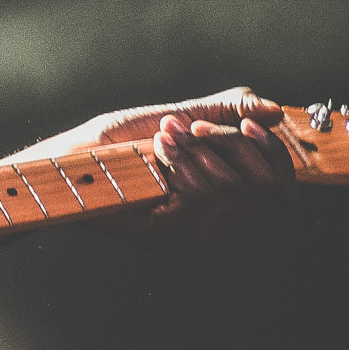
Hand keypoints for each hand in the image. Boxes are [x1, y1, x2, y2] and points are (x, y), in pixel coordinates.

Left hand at [36, 86, 291, 217]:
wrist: (70, 158)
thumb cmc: (117, 142)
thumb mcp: (180, 116)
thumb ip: (226, 112)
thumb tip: (275, 111)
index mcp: (223, 199)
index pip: (278, 187)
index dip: (273, 153)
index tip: (250, 123)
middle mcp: (213, 224)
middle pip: (261, 186)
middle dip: (229, 143)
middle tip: (190, 127)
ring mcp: (190, 236)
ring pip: (229, 189)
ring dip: (195, 150)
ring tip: (163, 138)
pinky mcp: (166, 238)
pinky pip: (198, 196)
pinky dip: (179, 161)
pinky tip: (157, 150)